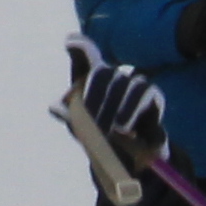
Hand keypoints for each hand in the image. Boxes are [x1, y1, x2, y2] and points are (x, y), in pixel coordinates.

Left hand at [56, 39, 165, 205]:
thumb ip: (71, 117)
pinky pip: (142, 92)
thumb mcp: (82, 131)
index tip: (69, 43)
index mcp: (91, 81)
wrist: (131, 162)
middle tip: (92, 122)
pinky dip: (130, 109)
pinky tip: (124, 126)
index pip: (86, 54)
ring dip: (113, 107)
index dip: (80, 45)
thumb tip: (54, 107)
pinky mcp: (151, 94)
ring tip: (110, 130)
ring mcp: (132, 84)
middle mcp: (112, 77)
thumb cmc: (102, 141)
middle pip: (101, 71)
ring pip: (122, 82)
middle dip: (93, 96)